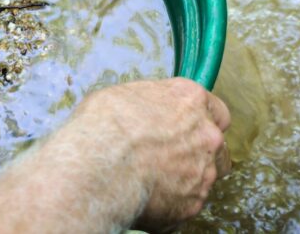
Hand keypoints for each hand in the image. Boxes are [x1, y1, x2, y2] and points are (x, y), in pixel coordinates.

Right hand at [0, 77, 230, 233]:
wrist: (88, 166)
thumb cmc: (86, 127)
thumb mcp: (105, 99)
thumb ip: (122, 103)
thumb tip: (109, 106)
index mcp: (182, 94)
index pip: (208, 103)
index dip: (191, 117)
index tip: (176, 127)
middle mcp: (201, 127)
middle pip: (213, 137)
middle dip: (189, 148)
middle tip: (158, 160)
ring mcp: (199, 166)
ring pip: (202, 173)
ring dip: (180, 178)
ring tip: (143, 184)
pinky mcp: (189, 202)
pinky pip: (188, 204)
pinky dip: (170, 206)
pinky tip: (143, 206)